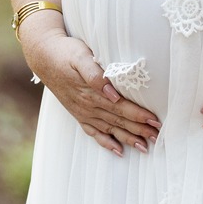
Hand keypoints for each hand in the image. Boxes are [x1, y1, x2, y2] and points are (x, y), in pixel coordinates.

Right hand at [23, 25, 159, 156]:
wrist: (44, 56)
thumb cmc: (67, 52)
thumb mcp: (80, 56)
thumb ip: (95, 73)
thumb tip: (112, 92)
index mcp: (91, 92)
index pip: (121, 107)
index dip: (139, 115)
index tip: (155, 121)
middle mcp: (88, 106)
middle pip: (118, 120)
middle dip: (139, 130)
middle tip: (158, 137)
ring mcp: (83, 112)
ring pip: (109, 129)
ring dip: (128, 139)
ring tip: (145, 147)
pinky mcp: (78, 113)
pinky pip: (94, 133)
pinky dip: (106, 143)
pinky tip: (118, 151)